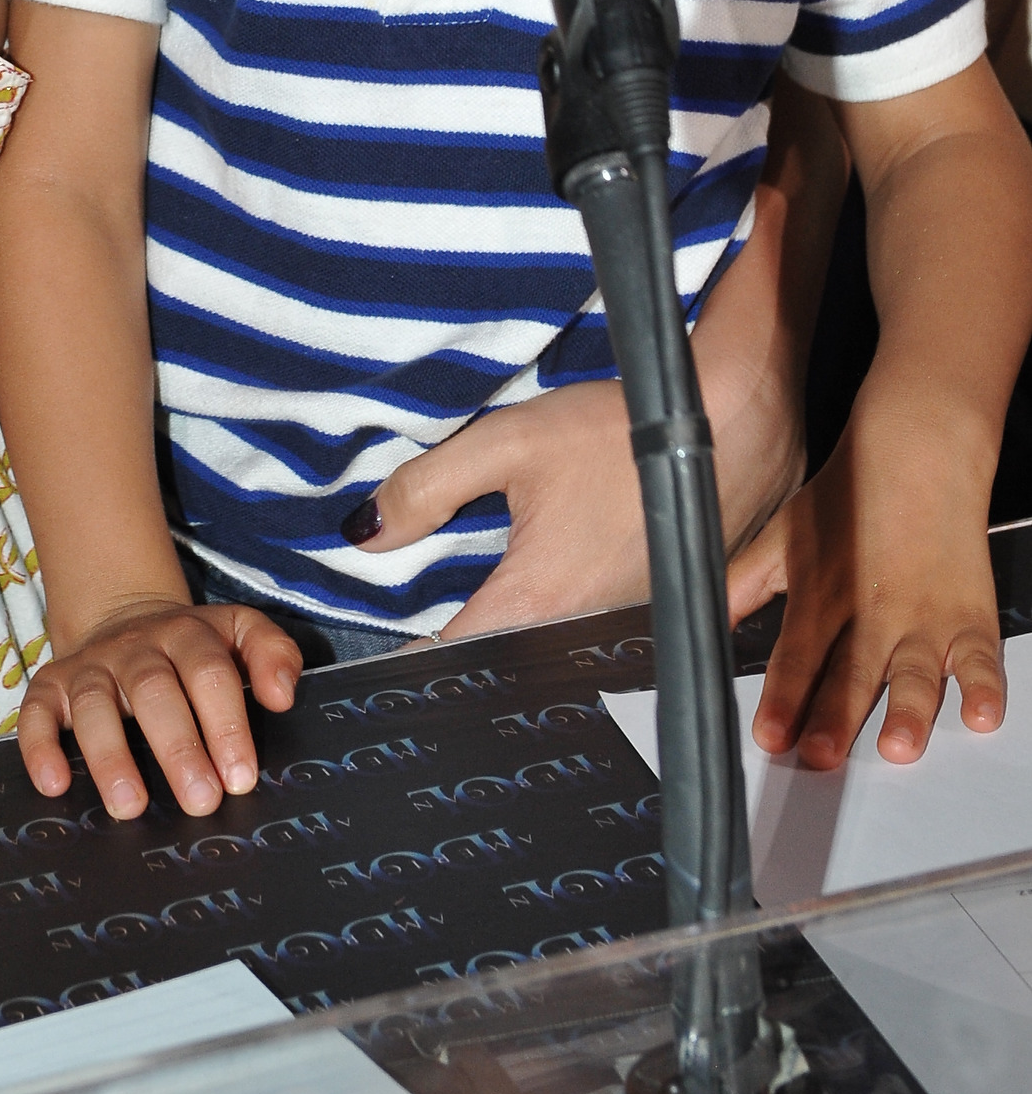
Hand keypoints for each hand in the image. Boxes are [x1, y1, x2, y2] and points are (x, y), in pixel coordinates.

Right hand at [17, 600, 302, 820]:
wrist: (125, 619)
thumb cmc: (193, 649)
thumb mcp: (238, 633)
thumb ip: (272, 653)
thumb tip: (283, 695)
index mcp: (187, 634)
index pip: (210, 672)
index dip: (225, 723)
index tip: (241, 778)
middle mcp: (135, 647)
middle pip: (154, 690)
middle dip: (178, 747)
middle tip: (201, 802)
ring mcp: (90, 667)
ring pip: (94, 705)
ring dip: (111, 756)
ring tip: (131, 807)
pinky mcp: (50, 686)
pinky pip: (36, 712)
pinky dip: (40, 746)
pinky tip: (54, 784)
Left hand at [347, 344, 809, 642]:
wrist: (730, 428)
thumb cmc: (622, 434)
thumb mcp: (509, 443)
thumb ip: (427, 488)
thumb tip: (364, 534)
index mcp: (537, 601)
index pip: (452, 656)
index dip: (410, 661)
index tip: (381, 657)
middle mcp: (581, 634)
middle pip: (501, 665)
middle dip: (460, 654)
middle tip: (423, 634)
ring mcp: (623, 632)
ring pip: (546, 654)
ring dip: (512, 639)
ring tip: (475, 618)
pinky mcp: (653, 618)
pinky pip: (587, 639)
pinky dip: (557, 624)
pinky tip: (548, 590)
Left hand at [730, 392, 1005, 768]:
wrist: (915, 451)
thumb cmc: (845, 495)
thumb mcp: (782, 536)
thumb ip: (742, 584)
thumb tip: (697, 617)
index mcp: (822, 595)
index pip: (796, 655)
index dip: (782, 697)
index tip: (771, 736)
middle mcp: (872, 611)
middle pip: (853, 672)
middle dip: (836, 717)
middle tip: (822, 755)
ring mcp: (923, 616)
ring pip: (916, 672)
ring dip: (910, 711)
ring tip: (899, 747)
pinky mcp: (968, 615)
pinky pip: (980, 656)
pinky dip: (986, 686)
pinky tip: (981, 716)